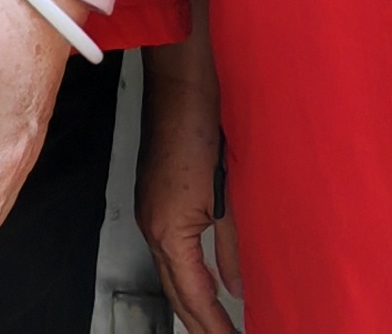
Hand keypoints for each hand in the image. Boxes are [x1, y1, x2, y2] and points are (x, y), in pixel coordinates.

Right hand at [140, 15, 238, 333]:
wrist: (182, 82)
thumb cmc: (202, 124)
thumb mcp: (229, 194)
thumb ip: (234, 246)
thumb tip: (240, 285)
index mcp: (170, 228)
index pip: (193, 296)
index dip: (214, 325)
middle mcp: (153, 224)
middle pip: (176, 291)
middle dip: (200, 322)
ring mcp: (151, 211)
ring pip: (172, 272)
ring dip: (194, 300)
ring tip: (220, 322)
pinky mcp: (156, 198)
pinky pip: (171, 249)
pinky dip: (189, 273)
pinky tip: (210, 280)